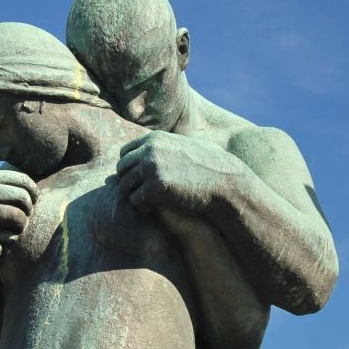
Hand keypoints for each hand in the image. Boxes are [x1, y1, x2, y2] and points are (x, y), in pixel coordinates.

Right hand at [0, 170, 38, 256]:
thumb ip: (2, 183)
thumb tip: (36, 184)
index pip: (24, 180)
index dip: (33, 193)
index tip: (32, 203)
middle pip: (23, 199)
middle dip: (28, 212)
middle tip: (22, 220)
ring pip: (17, 219)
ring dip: (20, 230)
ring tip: (14, 234)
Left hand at [116, 131, 242, 214]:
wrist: (226, 184)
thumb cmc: (214, 167)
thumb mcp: (192, 144)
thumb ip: (172, 143)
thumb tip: (166, 143)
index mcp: (155, 139)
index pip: (126, 153)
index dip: (132, 168)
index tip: (142, 180)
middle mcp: (149, 151)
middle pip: (122, 170)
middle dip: (131, 183)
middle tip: (145, 194)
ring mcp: (150, 169)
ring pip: (126, 186)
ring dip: (137, 196)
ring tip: (152, 202)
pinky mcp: (154, 189)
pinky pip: (135, 201)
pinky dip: (143, 208)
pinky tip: (155, 209)